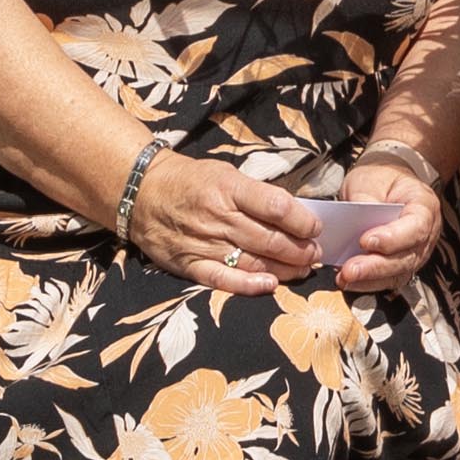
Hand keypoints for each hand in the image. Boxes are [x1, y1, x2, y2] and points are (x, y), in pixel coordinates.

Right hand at [126, 149, 332, 296]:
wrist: (143, 192)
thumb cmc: (192, 181)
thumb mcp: (225, 174)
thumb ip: (256, 195)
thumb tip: (295, 215)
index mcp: (229, 187)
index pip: (276, 206)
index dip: (302, 220)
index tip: (316, 227)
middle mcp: (218, 216)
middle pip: (270, 238)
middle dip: (301, 249)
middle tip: (316, 253)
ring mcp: (203, 242)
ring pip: (254, 261)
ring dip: (285, 268)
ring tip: (303, 268)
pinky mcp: (190, 264)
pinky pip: (223, 279)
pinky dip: (248, 284)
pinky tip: (270, 285)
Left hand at [329, 145, 456, 286]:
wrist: (389, 180)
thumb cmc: (383, 178)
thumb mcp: (370, 179)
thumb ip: (364, 201)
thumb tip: (354, 226)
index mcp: (425, 206)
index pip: (416, 227)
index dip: (392, 238)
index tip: (365, 241)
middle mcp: (426, 234)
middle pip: (407, 257)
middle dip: (376, 267)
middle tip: (350, 269)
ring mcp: (416, 252)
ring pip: (398, 273)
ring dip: (370, 279)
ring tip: (345, 278)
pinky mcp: (401, 265)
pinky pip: (388, 279)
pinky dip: (368, 283)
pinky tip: (348, 281)